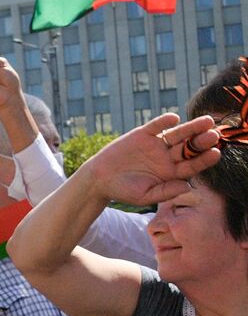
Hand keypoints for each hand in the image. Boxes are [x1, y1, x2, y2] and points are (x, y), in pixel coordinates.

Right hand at [80, 113, 221, 206]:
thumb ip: (166, 191)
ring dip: (192, 128)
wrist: (99, 179)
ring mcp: (156, 144)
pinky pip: (156, 126)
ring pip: (178, 134)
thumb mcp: (144, 196)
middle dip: (202, 141)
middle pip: (189, 147)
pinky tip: (174, 119)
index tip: (216, 153)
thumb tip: (187, 186)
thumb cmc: (122, 191)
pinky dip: (164, 122)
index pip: (191, 165)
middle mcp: (167, 157)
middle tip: (214, 135)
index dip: (204, 159)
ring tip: (206, 121)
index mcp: (170, 173)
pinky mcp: (143, 134)